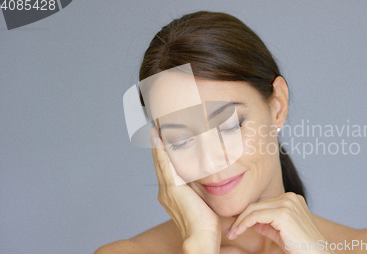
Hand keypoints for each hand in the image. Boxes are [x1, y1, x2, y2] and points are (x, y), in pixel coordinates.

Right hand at [150, 128, 220, 251]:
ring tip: (155, 130)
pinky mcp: (172, 188)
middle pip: (160, 164)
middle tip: (156, 130)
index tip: (164, 142)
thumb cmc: (206, 226)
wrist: (201, 237)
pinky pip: (164, 165)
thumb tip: (212, 180)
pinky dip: (160, 151)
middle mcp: (165, 192)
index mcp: (172, 195)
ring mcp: (167, 190)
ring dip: (157, 145)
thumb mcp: (203, 202)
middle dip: (158, 147)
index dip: (165, 156)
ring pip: (160, 162)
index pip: (167, 171)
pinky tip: (157, 139)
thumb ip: (202, 190)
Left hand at [225, 192, 332, 253]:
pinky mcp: (283, 213)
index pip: (263, 202)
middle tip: (231, 231)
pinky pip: (255, 216)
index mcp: (292, 199)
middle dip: (241, 216)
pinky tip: (238, 232)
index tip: (235, 225)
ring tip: (232, 233)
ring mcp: (288, 203)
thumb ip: (266, 223)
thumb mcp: (280, 232)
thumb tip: (247, 220)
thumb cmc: (301, 247)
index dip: (247, 213)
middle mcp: (291, 197)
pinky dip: (244, 224)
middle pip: (257, 203)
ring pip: (254, 208)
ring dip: (240, 221)